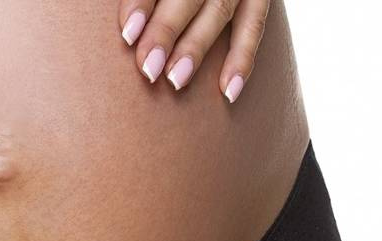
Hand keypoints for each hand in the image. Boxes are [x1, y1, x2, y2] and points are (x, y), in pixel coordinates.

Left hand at [119, 0, 270, 101]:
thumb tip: (127, 29)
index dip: (142, 2)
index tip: (128, 34)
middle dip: (167, 29)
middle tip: (149, 68)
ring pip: (220, 9)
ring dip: (196, 46)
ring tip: (175, 81)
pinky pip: (254, 25)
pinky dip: (242, 58)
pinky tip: (227, 91)